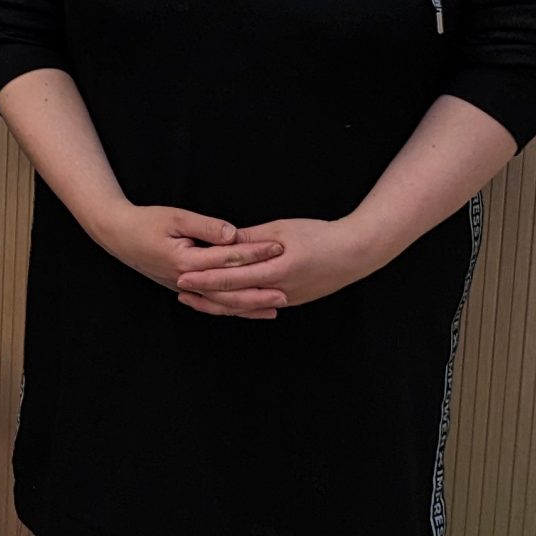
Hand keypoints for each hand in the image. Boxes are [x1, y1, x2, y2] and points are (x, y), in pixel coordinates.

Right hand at [96, 203, 284, 316]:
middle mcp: (186, 280)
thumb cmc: (146, 222)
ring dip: (249, 306)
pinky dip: (231, 308)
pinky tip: (248, 309)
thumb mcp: (175, 217)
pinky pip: (211, 304)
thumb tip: (234, 235)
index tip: (278, 247)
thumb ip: (206, 227)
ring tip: (275, 307)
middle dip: (259, 290)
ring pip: (221, 303)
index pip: (227, 258)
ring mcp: (184, 289)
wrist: (119, 236)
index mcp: (185, 260)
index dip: (254, 252)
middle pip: (228, 290)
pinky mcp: (184, 290)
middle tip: (286, 290)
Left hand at [174, 216, 382, 315]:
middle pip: (234, 297)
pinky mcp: (292, 301)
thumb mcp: (282, 229)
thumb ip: (250, 237)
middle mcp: (279, 290)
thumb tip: (222, 240)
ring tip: (195, 299)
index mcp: (276, 270)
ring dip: (218, 304)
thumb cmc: (319, 235)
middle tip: (180, 291)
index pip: (231, 277)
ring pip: (245, 307)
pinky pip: (258, 307)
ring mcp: (287, 299)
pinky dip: (238, 306)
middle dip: (205, 295)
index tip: (182, 275)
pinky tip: (223, 304)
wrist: (355, 253)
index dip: (204, 278)